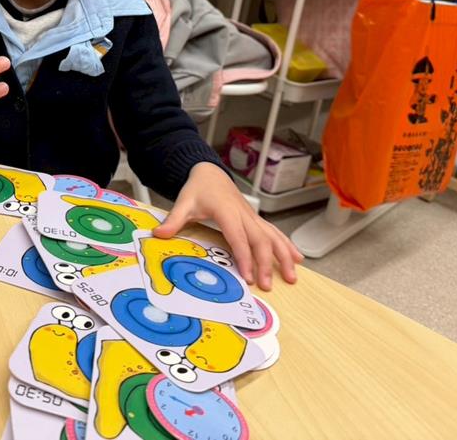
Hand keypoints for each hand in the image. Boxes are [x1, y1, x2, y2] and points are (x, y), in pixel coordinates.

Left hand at [153, 162, 301, 290]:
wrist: (209, 171)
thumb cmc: (198, 188)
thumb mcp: (183, 202)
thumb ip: (173, 220)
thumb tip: (159, 234)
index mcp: (227, 211)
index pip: (238, 237)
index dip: (245, 257)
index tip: (248, 276)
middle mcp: (244, 214)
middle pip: (260, 240)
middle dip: (266, 263)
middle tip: (267, 285)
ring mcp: (252, 217)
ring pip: (273, 236)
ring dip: (283, 256)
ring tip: (291, 277)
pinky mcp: (256, 219)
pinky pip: (274, 232)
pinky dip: (287, 245)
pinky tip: (298, 258)